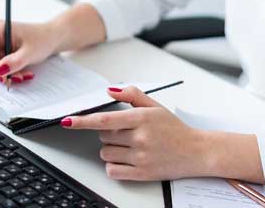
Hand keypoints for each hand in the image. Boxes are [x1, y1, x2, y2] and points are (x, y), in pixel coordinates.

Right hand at [0, 20, 62, 83]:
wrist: (51, 38)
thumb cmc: (42, 38)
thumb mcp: (30, 52)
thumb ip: (15, 62)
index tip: (5, 76)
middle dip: (2, 72)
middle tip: (19, 77)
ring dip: (7, 74)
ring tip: (24, 75)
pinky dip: (9, 73)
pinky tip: (21, 72)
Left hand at [61, 86, 208, 180]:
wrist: (196, 152)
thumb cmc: (175, 129)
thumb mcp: (155, 106)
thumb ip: (132, 95)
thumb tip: (110, 91)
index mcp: (142, 119)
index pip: (105, 120)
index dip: (83, 121)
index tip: (68, 121)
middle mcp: (140, 138)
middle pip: (104, 136)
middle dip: (109, 133)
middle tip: (126, 132)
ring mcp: (141, 157)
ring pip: (106, 153)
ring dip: (111, 149)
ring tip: (129, 146)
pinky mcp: (142, 174)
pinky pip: (113, 170)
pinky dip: (114, 165)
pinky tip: (127, 159)